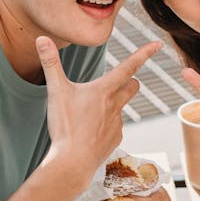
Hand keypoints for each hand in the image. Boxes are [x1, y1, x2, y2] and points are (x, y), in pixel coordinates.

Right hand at [36, 37, 161, 180]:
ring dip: (112, 106)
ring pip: (121, 108)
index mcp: (104, 90)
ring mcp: (117, 123)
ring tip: (88, 115)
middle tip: (119, 81)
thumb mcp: (56, 91)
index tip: (157, 44)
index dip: (144, 53)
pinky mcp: (115, 139)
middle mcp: (115, 105)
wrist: (72, 162)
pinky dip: (105, 126)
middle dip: (130, 81)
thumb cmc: (65, 126)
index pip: (129, 66)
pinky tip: (89, 133)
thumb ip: (50, 63)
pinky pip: (114, 127)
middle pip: (132, 86)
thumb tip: (42, 38)